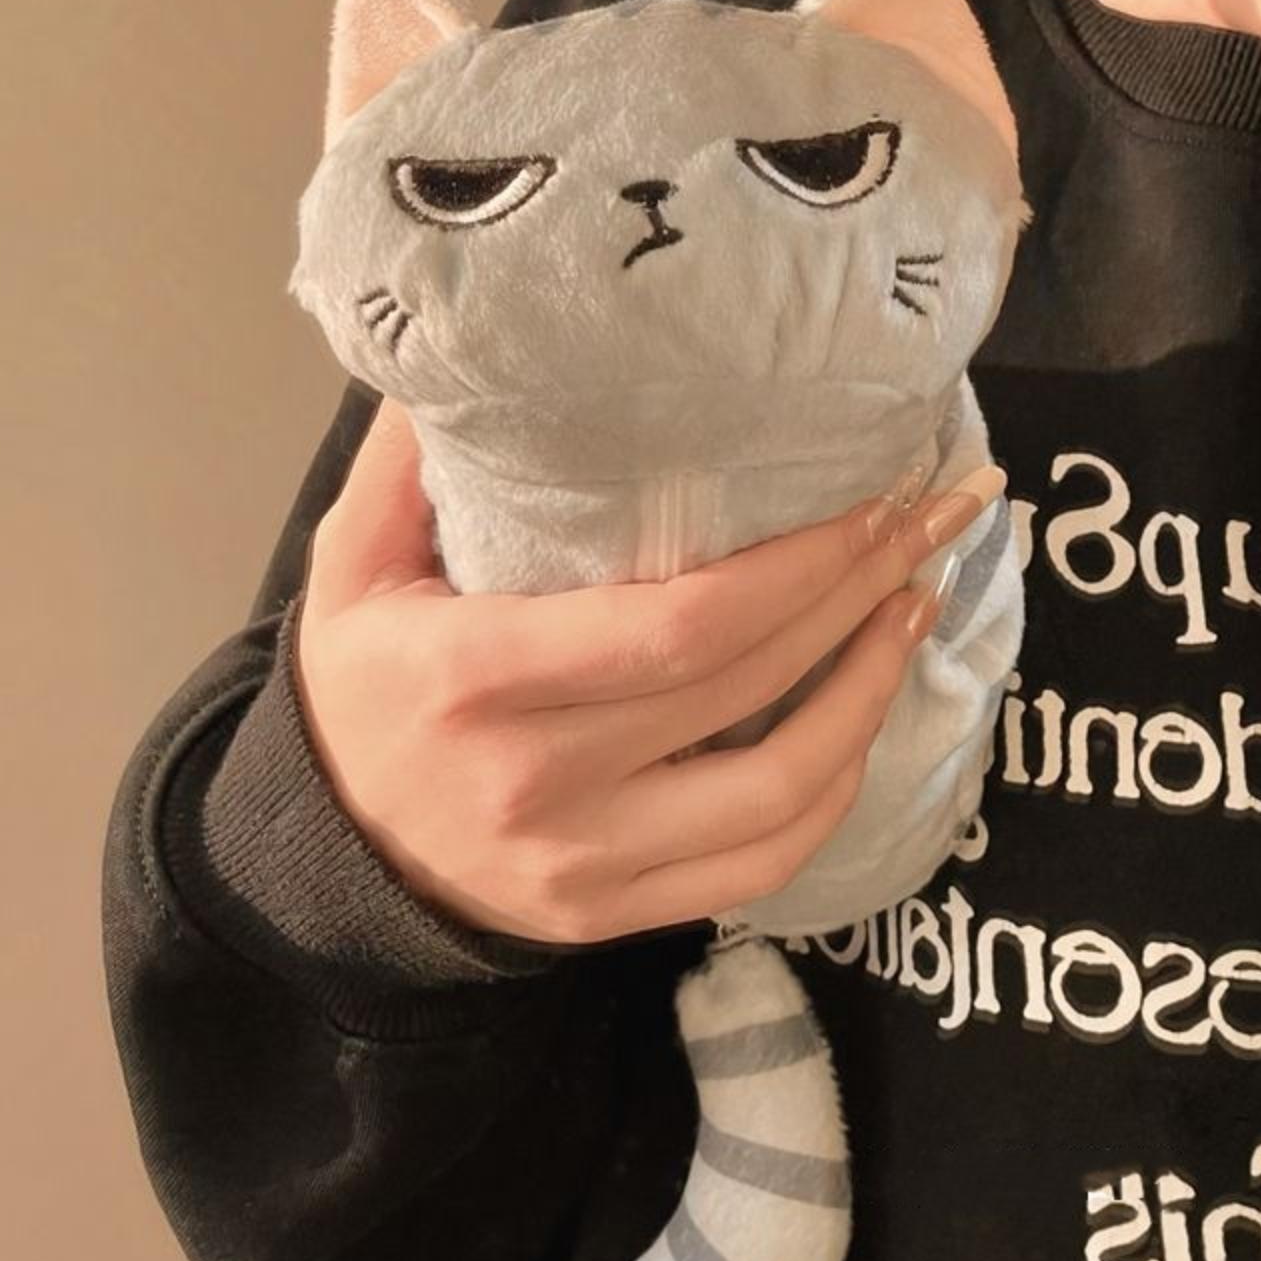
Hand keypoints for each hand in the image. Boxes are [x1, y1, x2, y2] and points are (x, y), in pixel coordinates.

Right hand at [296, 399, 1004, 944]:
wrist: (330, 856)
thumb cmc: (359, 690)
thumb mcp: (351, 566)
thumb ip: (411, 463)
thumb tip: (487, 344)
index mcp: (474, 677)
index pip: (675, 625)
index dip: (796, 566)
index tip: (869, 500)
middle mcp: (538, 781)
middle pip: (742, 685)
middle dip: (857, 593)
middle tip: (930, 518)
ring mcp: (586, 864)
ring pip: (777, 790)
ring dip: (869, 693)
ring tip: (915, 606)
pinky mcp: (616, 916)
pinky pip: (761, 864)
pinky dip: (832, 791)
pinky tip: (862, 719)